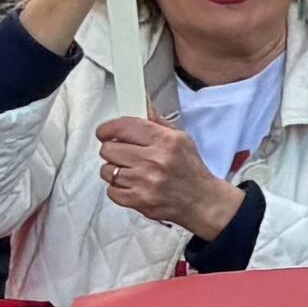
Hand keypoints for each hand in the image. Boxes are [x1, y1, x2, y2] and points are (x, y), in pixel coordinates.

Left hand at [93, 117, 244, 240]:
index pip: (123, 127)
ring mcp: (145, 182)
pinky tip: (132, 185)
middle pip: (109, 149)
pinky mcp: (138, 200)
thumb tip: (143, 105)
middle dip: (113, 151)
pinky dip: (118, 188)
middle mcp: (155, 160)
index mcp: (165, 141)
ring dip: (115, 171)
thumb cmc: (191, 170)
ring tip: (131, 172)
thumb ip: (157, 123)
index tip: (105, 132)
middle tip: (123, 154)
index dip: (108, 129)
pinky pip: (111, 190)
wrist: (202, 201)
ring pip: (107, 170)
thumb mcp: (181, 140)